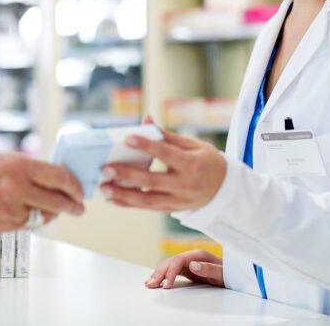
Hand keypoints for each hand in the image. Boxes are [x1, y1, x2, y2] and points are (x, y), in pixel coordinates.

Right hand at [0, 154, 84, 234]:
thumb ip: (22, 170)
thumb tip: (46, 179)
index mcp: (17, 165)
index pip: (60, 177)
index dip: (75, 186)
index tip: (79, 190)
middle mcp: (16, 188)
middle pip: (58, 201)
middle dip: (72, 206)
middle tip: (78, 207)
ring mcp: (8, 210)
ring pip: (43, 217)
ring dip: (51, 215)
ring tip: (54, 212)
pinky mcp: (0, 227)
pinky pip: (25, 226)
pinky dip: (30, 221)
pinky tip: (28, 215)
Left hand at [99, 117, 225, 211]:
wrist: (226, 190)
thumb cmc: (207, 161)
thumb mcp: (194, 145)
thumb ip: (167, 136)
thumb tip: (145, 119)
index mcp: (192, 164)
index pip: (166, 153)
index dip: (147, 146)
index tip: (127, 138)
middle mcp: (185, 184)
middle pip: (153, 181)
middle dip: (128, 176)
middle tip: (107, 169)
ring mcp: (179, 200)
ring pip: (148, 200)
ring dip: (123, 195)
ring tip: (103, 188)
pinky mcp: (173, 209)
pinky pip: (148, 207)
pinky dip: (129, 204)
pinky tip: (112, 199)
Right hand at [146, 250, 223, 288]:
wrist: (233, 274)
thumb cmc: (229, 273)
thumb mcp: (222, 273)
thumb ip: (208, 268)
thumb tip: (192, 265)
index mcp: (198, 255)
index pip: (178, 260)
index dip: (170, 272)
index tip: (166, 285)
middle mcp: (191, 257)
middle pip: (170, 262)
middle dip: (159, 273)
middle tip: (151, 284)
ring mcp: (188, 262)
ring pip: (168, 265)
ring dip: (158, 274)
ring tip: (149, 283)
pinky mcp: (187, 269)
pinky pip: (172, 270)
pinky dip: (163, 275)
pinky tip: (156, 280)